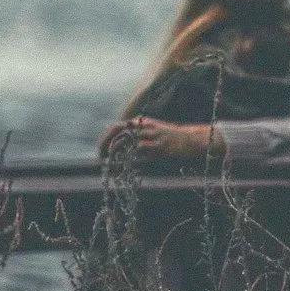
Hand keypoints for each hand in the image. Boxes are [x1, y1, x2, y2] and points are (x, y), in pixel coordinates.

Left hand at [99, 118, 217, 163]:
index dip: (105, 139)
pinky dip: (132, 160)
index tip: (99, 152)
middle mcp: (145, 127)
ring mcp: (152, 137)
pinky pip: (141, 153)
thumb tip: (118, 147)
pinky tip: (127, 167)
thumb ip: (136, 136)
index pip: (116, 127)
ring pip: (128, 143)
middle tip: (101, 159)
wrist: (190, 139)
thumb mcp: (151, 132)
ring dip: (118, 154)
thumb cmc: (169, 138)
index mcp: (141, 122)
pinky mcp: (160, 147)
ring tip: (112, 165)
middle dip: (107, 146)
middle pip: (119, 133)